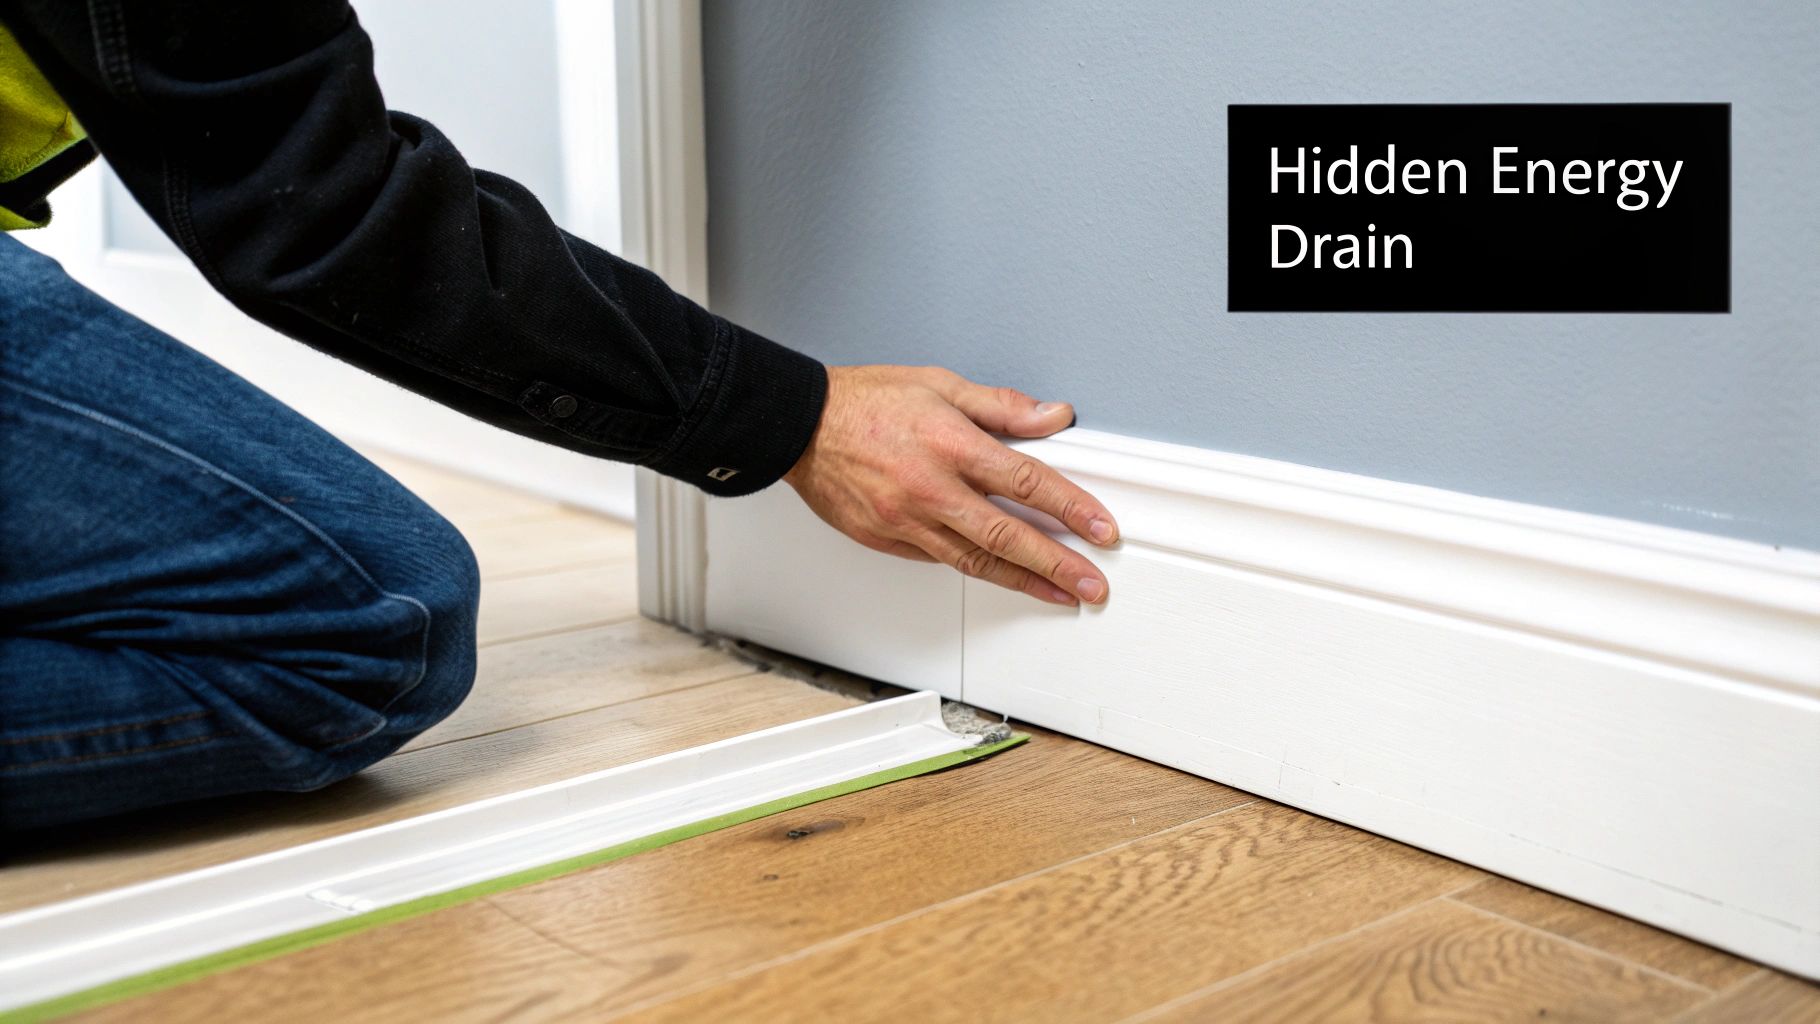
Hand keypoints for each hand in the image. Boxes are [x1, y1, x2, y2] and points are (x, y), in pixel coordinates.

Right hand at [783, 365, 1117, 605]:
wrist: (800, 426)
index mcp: (950, 444)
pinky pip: (940, 561)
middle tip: (1091, 585)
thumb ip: (1002, 407)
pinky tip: (1001, 576)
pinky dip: (976, 571)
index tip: (1100, 529)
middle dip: (1057, 565)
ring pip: (976, 562)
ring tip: (1058, 594)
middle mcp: (930, 489)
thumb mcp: (940, 385)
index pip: (1026, 482)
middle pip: (1007, 536)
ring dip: (1024, 581)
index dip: (1071, 509)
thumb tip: (1052, 417)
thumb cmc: (865, 401)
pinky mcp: (888, 541)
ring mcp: (907, 521)